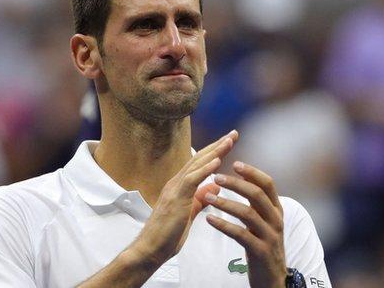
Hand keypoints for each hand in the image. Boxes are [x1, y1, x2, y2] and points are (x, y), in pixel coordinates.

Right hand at [131, 130, 238, 267]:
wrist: (149, 250)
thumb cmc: (167, 235)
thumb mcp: (189, 213)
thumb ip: (200, 199)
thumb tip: (214, 187)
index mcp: (180, 185)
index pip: (200, 163)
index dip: (215, 151)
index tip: (230, 141)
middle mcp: (176, 182)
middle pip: (200, 158)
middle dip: (218, 145)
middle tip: (234, 133)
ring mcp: (175, 189)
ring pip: (197, 164)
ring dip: (214, 151)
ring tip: (229, 140)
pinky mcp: (176, 198)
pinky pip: (192, 179)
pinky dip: (205, 169)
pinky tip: (217, 161)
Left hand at [205, 161, 286, 287]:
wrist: (272, 279)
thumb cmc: (263, 246)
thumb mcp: (265, 222)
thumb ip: (257, 204)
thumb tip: (244, 181)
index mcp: (277, 210)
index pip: (267, 184)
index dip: (252, 172)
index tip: (235, 163)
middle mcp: (276, 220)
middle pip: (257, 195)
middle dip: (236, 184)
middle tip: (216, 177)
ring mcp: (270, 236)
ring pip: (248, 214)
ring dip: (226, 203)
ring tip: (207, 198)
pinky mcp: (260, 251)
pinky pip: (241, 235)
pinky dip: (224, 225)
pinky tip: (210, 220)